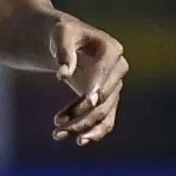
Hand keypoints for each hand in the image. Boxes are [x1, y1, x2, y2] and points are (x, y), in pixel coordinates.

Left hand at [48, 15, 127, 146]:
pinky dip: (93, 132)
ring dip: (82, 127)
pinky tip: (77, 140)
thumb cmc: (65, 35)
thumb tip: (63, 74)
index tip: (89, 101)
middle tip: (57, 123)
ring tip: (56, 134)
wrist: (68, 43)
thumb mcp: (61, 35)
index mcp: (111, 49)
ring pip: (103, 114)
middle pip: (104, 97)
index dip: (99, 85)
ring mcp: (114, 87)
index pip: (107, 70)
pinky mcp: (107, 101)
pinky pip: (105, 121)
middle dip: (82, 113)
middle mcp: (118, 69)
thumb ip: (64, 52)